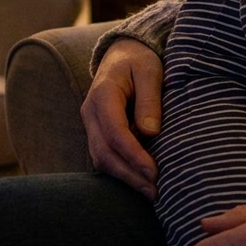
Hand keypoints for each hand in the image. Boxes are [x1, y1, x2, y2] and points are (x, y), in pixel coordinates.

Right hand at [79, 38, 164, 198]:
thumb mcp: (150, 71)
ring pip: (101, 159)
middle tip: (154, 191)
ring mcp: (91, 124)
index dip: (133, 155)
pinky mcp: (97, 132)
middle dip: (129, 174)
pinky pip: (104, 157)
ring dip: (125, 178)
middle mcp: (91, 112)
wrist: (122, 53)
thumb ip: (150, 99)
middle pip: (104, 152)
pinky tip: (140, 182)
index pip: (115, 132)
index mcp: (103, 94)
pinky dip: (120, 172)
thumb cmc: (139, 60)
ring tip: (151, 192)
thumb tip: (151, 132)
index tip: (154, 171)